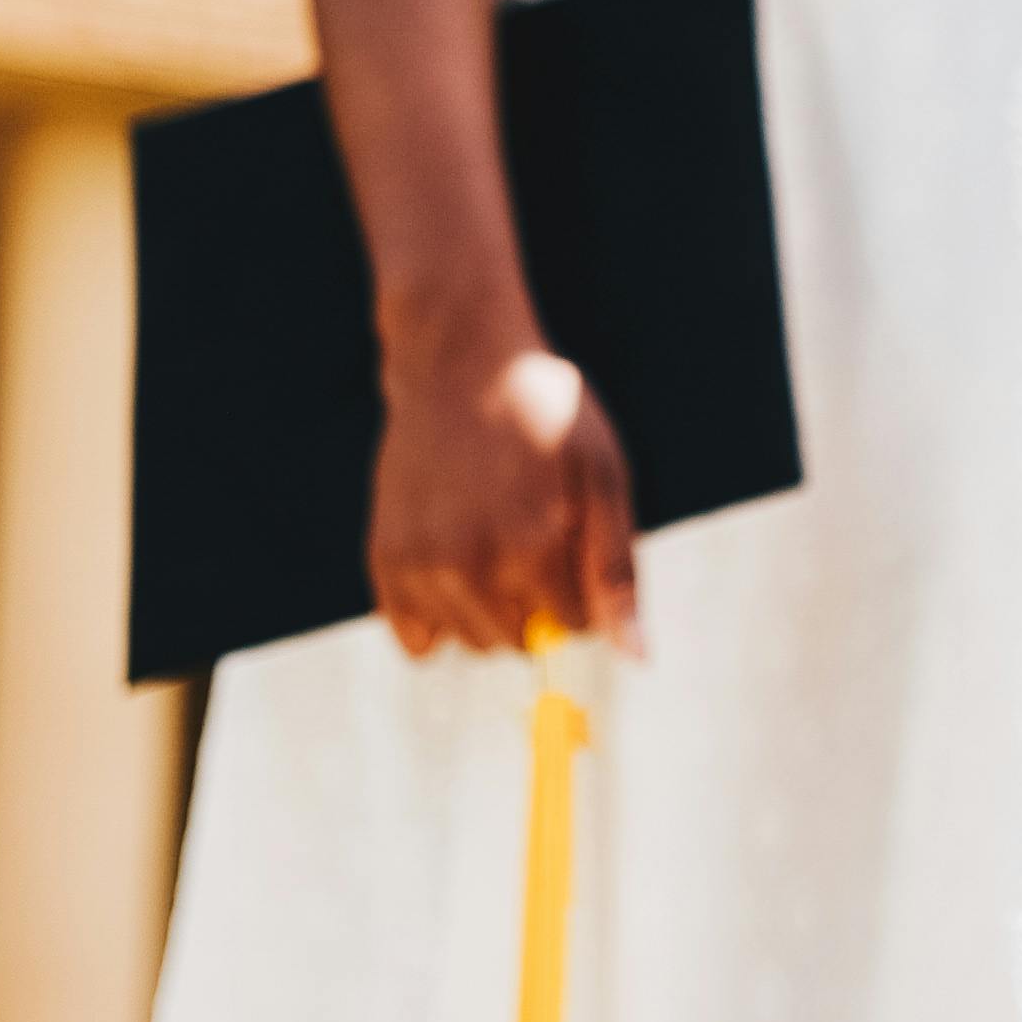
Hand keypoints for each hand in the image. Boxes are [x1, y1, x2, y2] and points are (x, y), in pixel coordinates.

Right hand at [369, 339, 640, 658]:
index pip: (576, 625)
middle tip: (527, 534)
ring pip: (471, 642)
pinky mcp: (385, 560)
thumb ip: (618, 572)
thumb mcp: (602, 476)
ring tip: (488, 537)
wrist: (458, 364)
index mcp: (534, 546)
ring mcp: (421, 565)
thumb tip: (636, 657)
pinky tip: (450, 563)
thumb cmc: (542, 415)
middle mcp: (471, 565)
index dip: (581, 584)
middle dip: (536, 603)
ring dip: (488, 609)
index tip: (569, 537)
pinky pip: (416, 640)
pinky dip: (436, 617)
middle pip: (522, 642)